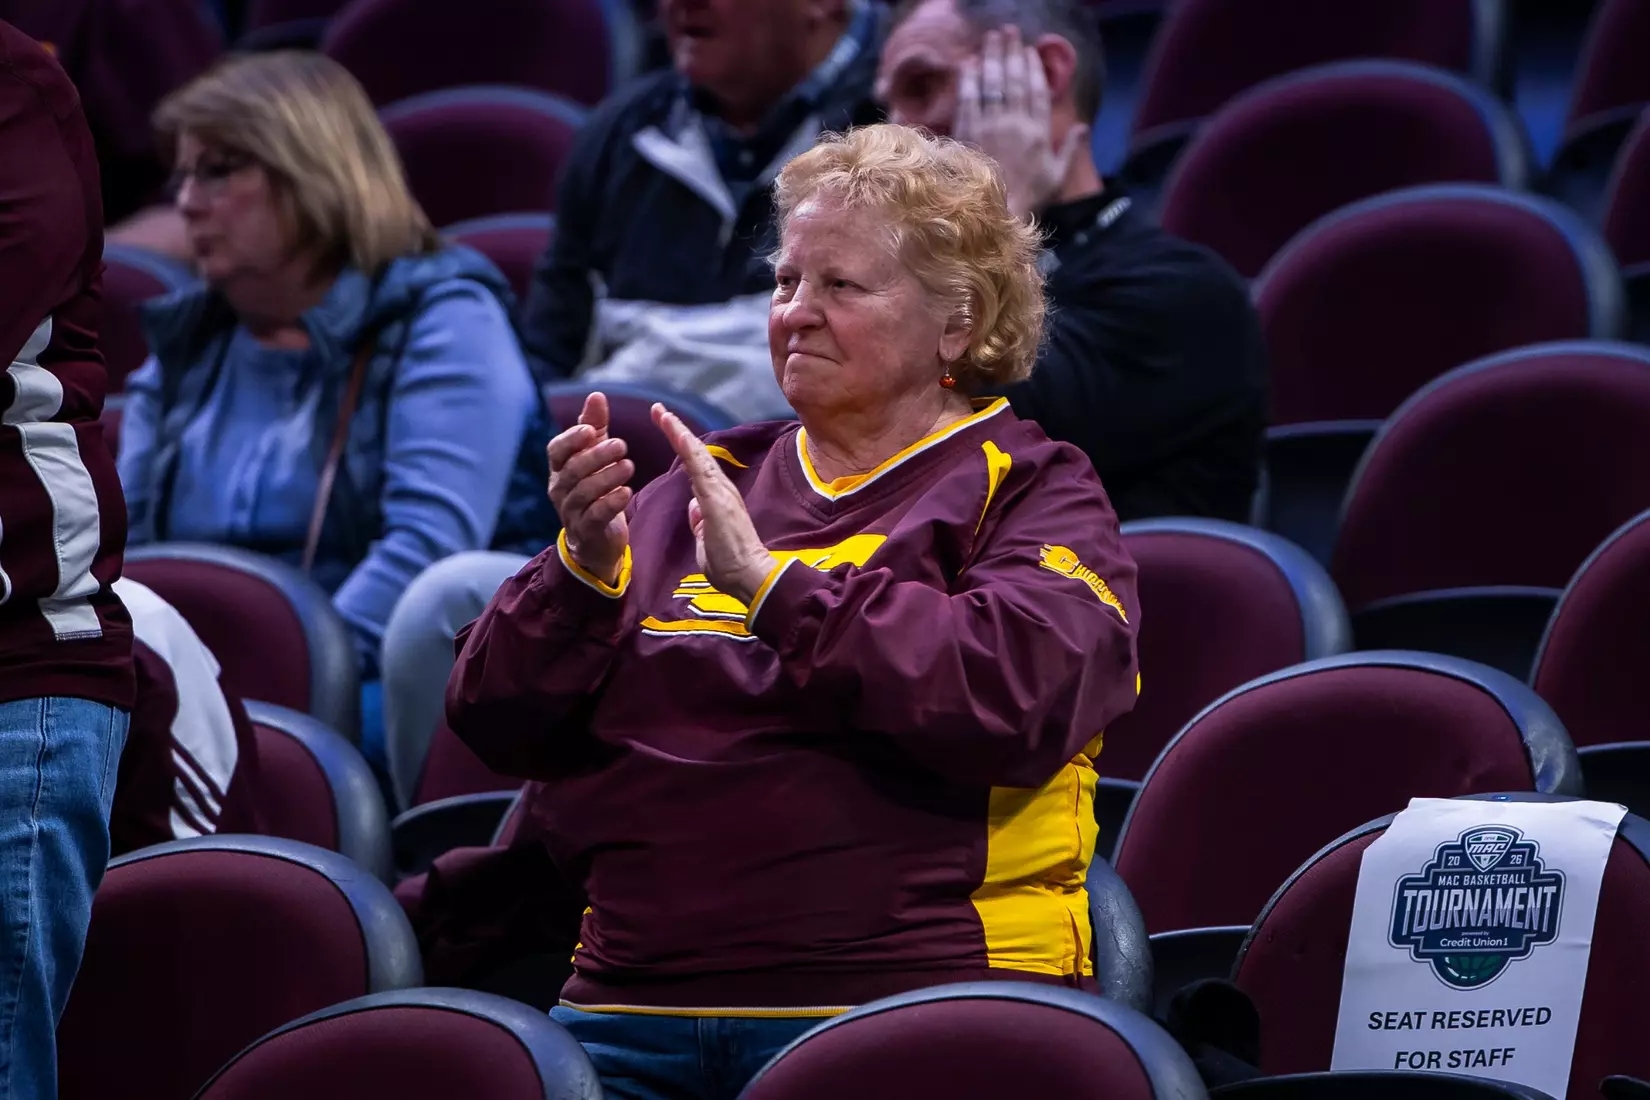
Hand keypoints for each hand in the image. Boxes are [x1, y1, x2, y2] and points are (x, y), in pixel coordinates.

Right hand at [547, 392, 633, 585]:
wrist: (595, 540)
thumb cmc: (594, 489)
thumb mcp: (594, 455)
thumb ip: (594, 427)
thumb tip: (596, 395)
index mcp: (559, 468)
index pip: (557, 450)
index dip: (572, 439)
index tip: (591, 430)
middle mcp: (560, 489)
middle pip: (574, 469)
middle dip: (597, 455)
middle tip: (622, 445)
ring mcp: (571, 512)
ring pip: (584, 492)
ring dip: (607, 477)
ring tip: (629, 466)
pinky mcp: (587, 531)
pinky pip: (596, 516)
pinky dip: (611, 503)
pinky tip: (626, 492)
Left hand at [653, 403, 775, 604]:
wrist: (751, 578)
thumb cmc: (731, 566)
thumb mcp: (706, 541)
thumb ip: (700, 522)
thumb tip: (694, 508)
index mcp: (717, 499)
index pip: (696, 466)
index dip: (682, 446)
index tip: (666, 428)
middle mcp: (721, 489)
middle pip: (696, 453)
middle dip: (677, 430)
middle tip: (659, 410)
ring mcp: (720, 492)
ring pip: (697, 454)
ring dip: (679, 432)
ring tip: (662, 413)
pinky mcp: (717, 498)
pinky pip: (699, 467)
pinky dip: (687, 448)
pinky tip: (675, 432)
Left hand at [954, 25, 1089, 220]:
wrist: (997, 213)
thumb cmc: (1029, 198)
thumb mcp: (1057, 177)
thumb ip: (1070, 149)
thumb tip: (1084, 126)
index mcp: (1039, 132)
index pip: (1037, 92)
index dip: (1033, 68)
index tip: (1030, 50)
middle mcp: (1015, 123)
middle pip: (1014, 81)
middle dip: (1012, 53)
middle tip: (1008, 31)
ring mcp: (990, 126)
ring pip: (992, 85)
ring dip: (992, 58)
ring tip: (991, 39)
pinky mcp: (968, 133)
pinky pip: (969, 100)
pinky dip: (970, 81)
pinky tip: (970, 65)